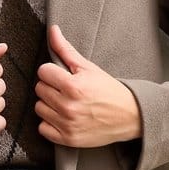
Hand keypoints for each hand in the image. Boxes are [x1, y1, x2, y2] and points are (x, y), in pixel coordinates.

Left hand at [34, 23, 141, 148]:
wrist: (129, 116)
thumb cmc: (109, 90)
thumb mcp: (89, 68)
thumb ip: (66, 50)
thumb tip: (52, 30)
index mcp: (73, 86)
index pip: (43, 72)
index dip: (52, 72)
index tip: (62, 76)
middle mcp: (68, 106)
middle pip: (39, 89)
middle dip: (51, 86)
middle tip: (66, 89)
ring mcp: (67, 124)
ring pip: (39, 108)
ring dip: (48, 104)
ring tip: (64, 102)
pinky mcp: (67, 139)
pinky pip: (43, 128)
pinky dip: (49, 123)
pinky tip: (62, 117)